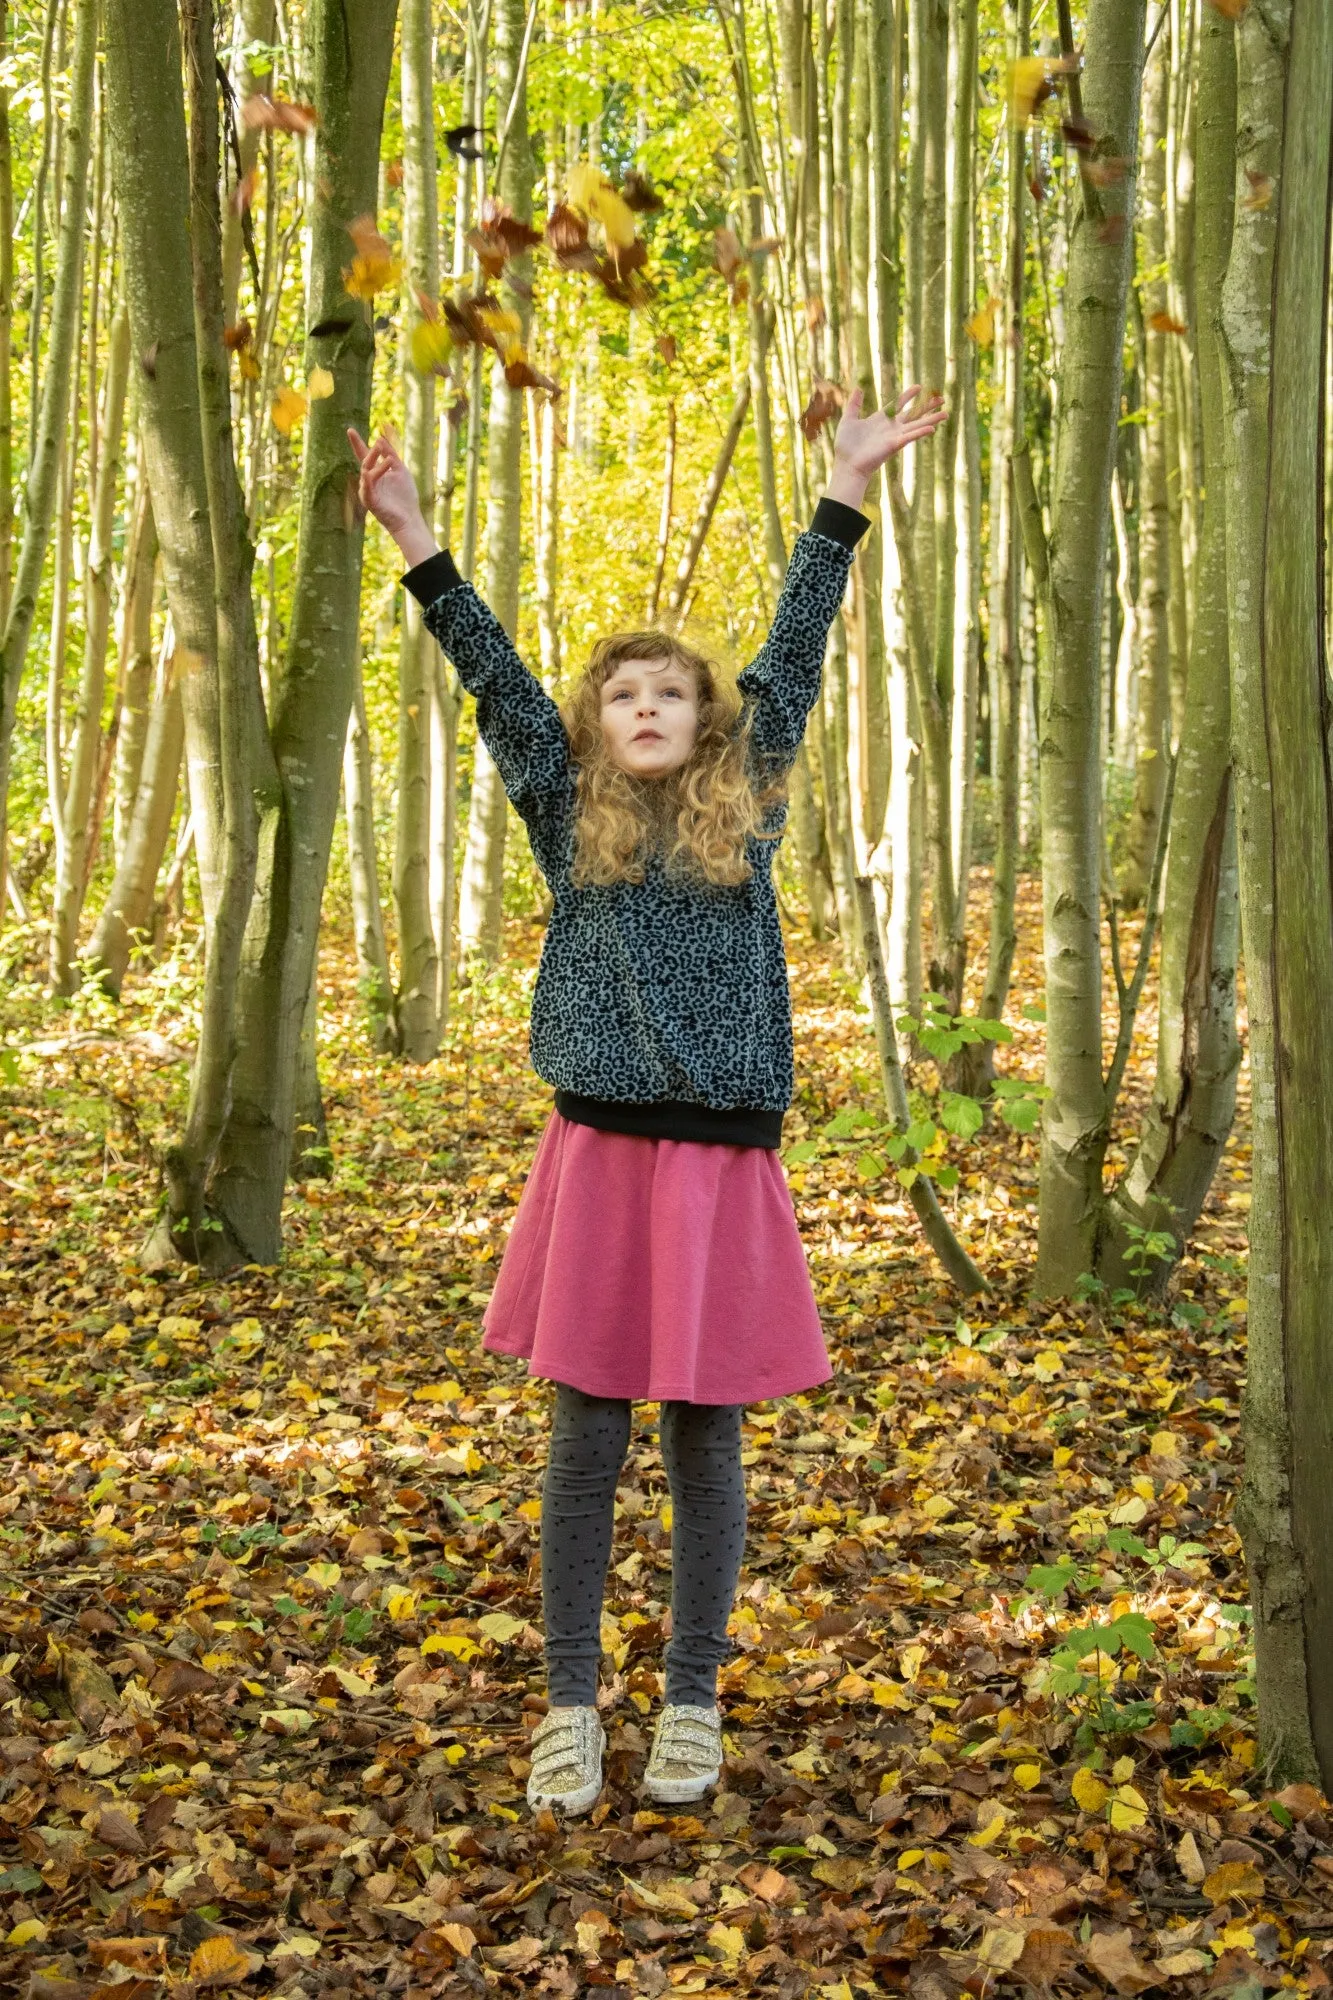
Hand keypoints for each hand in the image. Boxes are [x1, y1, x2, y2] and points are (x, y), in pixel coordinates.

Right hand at [348, 426, 436, 564]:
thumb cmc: (405, 496)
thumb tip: (380, 438)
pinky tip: (372, 473)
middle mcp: (369, 481)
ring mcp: (368, 491)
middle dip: (371, 453)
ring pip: (367, 474)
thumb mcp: (400, 470)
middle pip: (365, 462)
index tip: (350, 430)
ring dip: (377, 465)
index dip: (357, 443)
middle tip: (379, 445)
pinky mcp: (370, 502)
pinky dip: (370, 479)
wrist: (409, 518)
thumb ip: (391, 454)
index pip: (364, 455)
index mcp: (375, 473)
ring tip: (391, 461)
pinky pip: (366, 488)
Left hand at [826, 385, 947, 508]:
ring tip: (946, 414)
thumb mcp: (849, 419)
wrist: (846, 463)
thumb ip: (854, 404)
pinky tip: (932, 428)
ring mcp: (894, 436)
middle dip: (928, 407)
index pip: (899, 404)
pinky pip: (910, 437)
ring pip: (917, 425)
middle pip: (913, 414)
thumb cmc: (846, 445)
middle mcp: (891, 428)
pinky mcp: (894, 445)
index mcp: (881, 420)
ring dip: (932, 420)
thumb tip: (858, 389)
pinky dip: (920, 433)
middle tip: (942, 400)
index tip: (919, 387)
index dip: (908, 396)